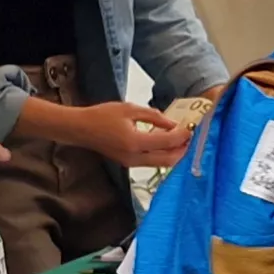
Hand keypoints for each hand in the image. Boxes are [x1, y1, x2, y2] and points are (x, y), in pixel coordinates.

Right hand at [48, 101, 195, 169]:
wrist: (81, 129)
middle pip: (168, 159)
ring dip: (174, 154)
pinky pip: (152, 162)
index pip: (167, 143)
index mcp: (135, 142)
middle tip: (192, 138)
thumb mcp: (130, 109)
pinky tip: (167, 143)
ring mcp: (131, 163)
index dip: (182, 136)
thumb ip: (154, 116)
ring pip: (161, 164)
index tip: (192, 128)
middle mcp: (135, 157)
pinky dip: (163, 154)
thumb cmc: (103, 115)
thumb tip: (173, 124)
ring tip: (183, 140)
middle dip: (183, 150)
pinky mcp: (129, 164)